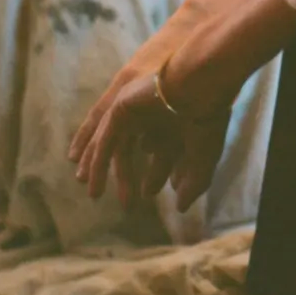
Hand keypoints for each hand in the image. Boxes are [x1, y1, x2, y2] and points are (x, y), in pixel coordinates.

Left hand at [68, 10, 233, 211]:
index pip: (166, 153)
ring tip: (94, 194)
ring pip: (113, 145)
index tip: (151, 193)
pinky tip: (89, 179)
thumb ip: (195, 183)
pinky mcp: (120, 109)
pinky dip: (96, 161)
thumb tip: (183, 207)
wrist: (198, 87)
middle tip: (128, 204)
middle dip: (129, 178)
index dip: (159, 175)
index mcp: (178, 124)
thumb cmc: (206, 120)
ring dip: (102, 171)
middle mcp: (155, 118)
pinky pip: (103, 140)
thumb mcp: (203, 158)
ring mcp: (136, 112)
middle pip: (136, 151)